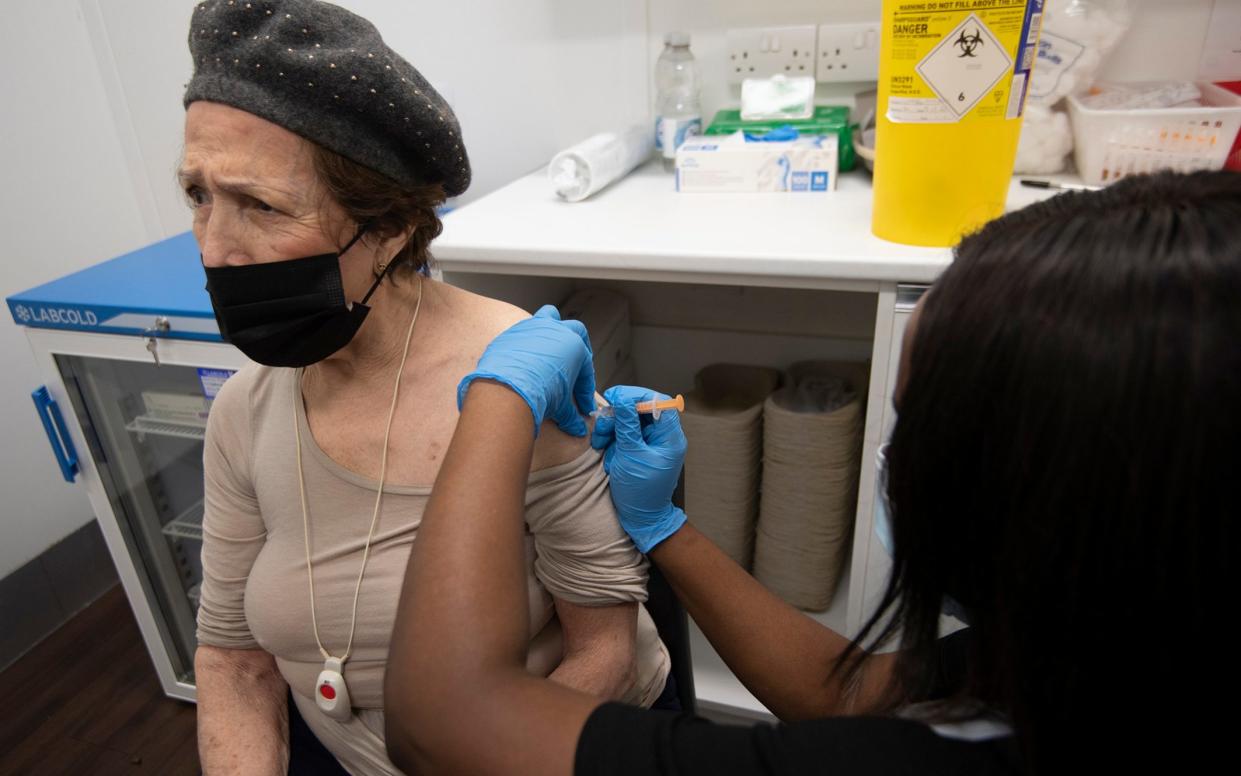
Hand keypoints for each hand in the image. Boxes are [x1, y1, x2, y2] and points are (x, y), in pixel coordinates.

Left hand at [457, 305, 595, 436]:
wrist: (508, 387)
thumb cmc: (541, 393)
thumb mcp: (560, 406)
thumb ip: (570, 415)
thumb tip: (578, 429)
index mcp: (574, 345)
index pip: (585, 368)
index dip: (584, 389)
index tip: (582, 405)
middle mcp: (556, 331)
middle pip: (575, 331)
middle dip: (578, 346)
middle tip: (574, 365)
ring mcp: (532, 328)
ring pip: (548, 316)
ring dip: (552, 329)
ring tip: (550, 347)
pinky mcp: (511, 333)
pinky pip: (522, 334)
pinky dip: (526, 345)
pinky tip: (523, 362)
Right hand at [590, 385, 687, 552]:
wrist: (641, 519)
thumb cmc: (641, 491)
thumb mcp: (631, 455)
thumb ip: (627, 425)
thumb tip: (622, 399)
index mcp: (670, 436)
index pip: (658, 402)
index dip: (636, 395)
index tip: (614, 397)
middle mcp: (662, 437)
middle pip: (640, 410)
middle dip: (618, 416)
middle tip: (602, 424)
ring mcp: (650, 444)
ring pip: (628, 422)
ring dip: (611, 430)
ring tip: (601, 443)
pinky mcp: (638, 451)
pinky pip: (624, 437)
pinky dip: (612, 442)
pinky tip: (609, 456)